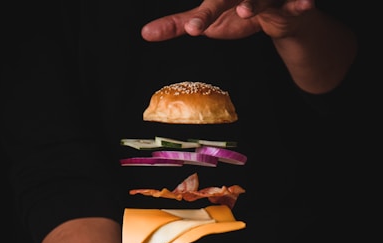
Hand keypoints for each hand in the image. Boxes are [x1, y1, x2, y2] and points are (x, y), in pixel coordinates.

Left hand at [141, 0, 314, 40]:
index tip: (189, 30)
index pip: (208, 6)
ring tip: (245, 12)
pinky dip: (300, 3)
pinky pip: (296, 2)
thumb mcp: (207, 18)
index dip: (200, 18)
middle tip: (205, 22)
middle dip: (219, 8)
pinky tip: (304, 4)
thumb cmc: (236, 12)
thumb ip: (178, 24)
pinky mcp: (290, 3)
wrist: (275, 12)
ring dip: (254, 3)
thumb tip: (145, 33)